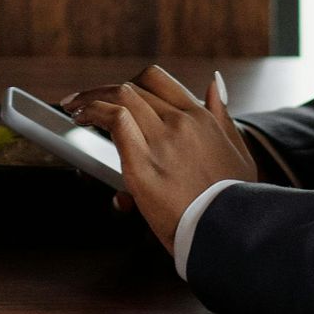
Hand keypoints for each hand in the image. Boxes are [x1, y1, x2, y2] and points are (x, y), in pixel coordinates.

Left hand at [60, 65, 255, 251]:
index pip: (157, 80)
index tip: (116, 93)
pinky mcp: (142, 164)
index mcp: (200, 118)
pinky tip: (80, 119)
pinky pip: (114, 120)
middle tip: (83, 100)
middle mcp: (180, 122)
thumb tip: (214, 81)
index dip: (130, 83)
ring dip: (91, 98)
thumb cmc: (235, 198)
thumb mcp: (238, 150)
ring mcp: (161, 140)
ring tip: (75, 108)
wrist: (231, 233)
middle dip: (103, 91)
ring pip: (120, 97)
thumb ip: (222, 114)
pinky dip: (92, 112)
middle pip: (133, 88)